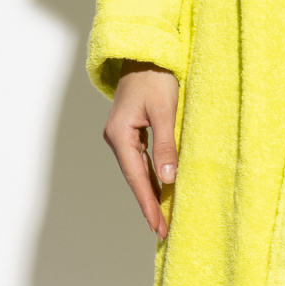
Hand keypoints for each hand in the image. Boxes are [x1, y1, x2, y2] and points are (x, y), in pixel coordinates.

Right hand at [104, 63, 180, 238]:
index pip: (136, 178)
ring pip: (137, 172)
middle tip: (163, 231)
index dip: (148, 204)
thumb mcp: (165, 111)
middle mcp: (116, 139)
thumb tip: (168, 179)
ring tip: (163, 218)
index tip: (158, 226)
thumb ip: (166, 146)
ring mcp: (121, 136)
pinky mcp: (130, 132)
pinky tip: (160, 191)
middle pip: (134, 179)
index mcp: (119, 135)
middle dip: (149, 205)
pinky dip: (150, 177)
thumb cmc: (156, 78)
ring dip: (150, 193)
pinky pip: (141, 161)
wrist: (145, 54)